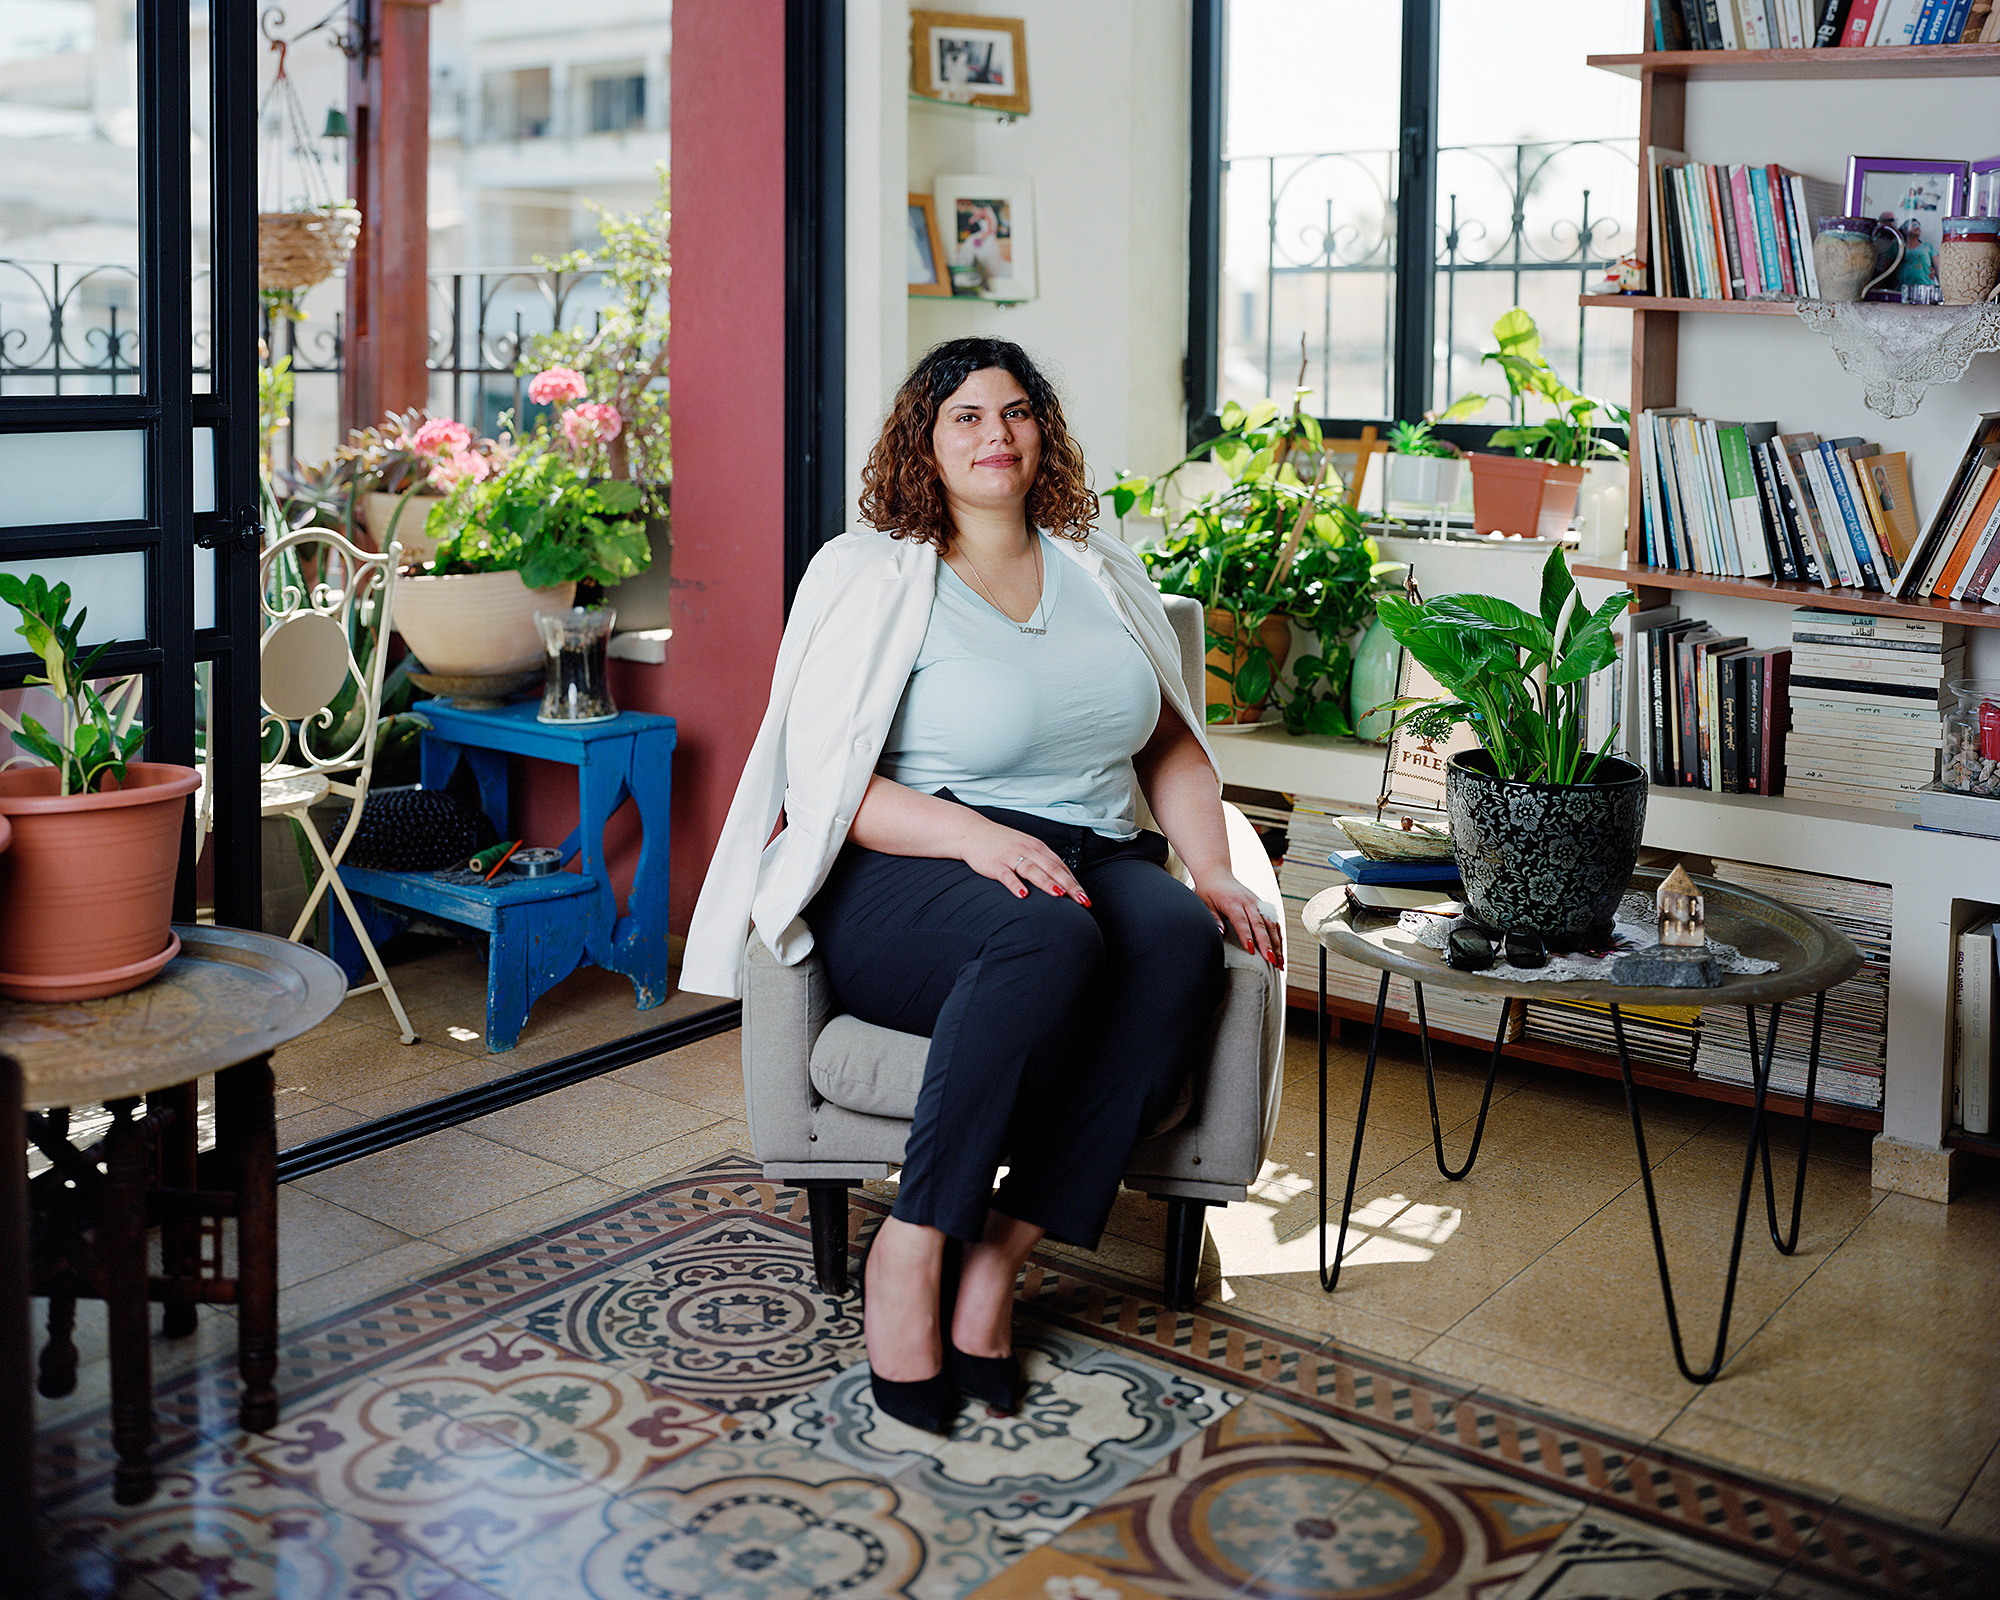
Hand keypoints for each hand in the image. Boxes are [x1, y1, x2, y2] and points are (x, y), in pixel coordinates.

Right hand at [962, 819, 1089, 904]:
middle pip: (1052, 869)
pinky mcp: (994, 864)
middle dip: (1069, 886)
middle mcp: (1028, 850)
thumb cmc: (1002, 843)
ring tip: (1059, 895)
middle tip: (1082, 901)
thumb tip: (1061, 881)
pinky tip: (1023, 895)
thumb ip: (1042, 862)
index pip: (1061, 866)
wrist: (972, 832)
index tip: (1086, 898)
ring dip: (1047, 883)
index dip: (1075, 883)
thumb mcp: (1026, 848)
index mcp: (1038, 847)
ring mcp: (1011, 857)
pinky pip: (1006, 875)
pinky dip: (1015, 884)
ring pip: (1032, 870)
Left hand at [1194, 870, 1283, 965]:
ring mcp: (1257, 904)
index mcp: (1233, 902)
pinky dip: (1278, 937)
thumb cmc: (1208, 890)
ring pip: (1271, 925)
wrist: (1217, 874)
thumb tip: (1220, 933)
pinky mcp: (1262, 906)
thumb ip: (1213, 918)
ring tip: (1280, 962)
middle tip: (1272, 960)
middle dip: (1267, 944)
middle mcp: (1249, 902)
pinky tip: (1280, 951)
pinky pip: (1273, 922)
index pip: (1241, 921)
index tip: (1250, 950)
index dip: (1246, 936)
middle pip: (1260, 925)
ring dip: (1277, 944)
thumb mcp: (1204, 903)